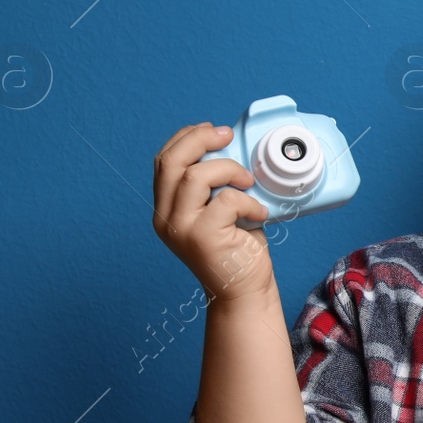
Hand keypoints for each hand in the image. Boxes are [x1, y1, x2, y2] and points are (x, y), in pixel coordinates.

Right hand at [151, 122, 275, 303]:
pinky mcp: (202, 238)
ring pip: (195, 175)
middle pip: (171, 161)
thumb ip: (213, 185)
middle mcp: (165, 218)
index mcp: (165, 209)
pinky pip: (226, 201)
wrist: (244, 292)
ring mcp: (181, 228)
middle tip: (227, 135)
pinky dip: (248, 200)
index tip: (212, 130)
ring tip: (247, 181)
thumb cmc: (237, 250)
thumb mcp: (219, 210)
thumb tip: (227, 147)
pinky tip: (259, 213)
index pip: (163, 161)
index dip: (186, 138)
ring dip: (228, 169)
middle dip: (200, 139)